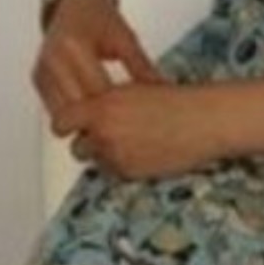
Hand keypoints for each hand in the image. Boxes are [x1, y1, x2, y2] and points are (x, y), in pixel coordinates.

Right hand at [33, 0, 163, 131]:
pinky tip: (89, 118)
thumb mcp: (126, 38)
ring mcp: (42, 69)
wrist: (75, 0)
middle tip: (121, 132)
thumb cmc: (101, 17)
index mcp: (77, 46)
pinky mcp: (37, 78)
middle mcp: (54, 58)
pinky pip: (53, 107)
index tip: (135, 122)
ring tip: (106, 129)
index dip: (117, 110)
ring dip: (82, 122)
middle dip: (98, 121)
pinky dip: (71, 114)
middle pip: (77, 106)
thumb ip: (141, 67)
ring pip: (62, 113)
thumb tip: (162, 91)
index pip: (97, 91)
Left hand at [56, 84, 219, 179]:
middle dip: (89, 142)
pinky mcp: (129, 173)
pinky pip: (115, 173)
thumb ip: (108, 102)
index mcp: (104, 106)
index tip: (71, 123)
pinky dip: (123, 165)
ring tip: (129, 143)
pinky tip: (143, 152)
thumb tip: (94, 108)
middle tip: (107, 134)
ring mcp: (116, 155)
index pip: (62, 121)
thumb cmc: (175, 101)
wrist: (201, 120)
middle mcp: (104, 132)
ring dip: (105, 155)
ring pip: (96, 161)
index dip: (66, 124)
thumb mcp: (134, 90)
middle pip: (77, 146)